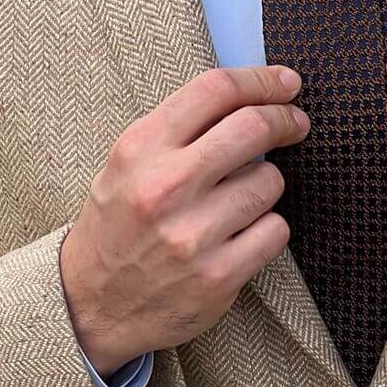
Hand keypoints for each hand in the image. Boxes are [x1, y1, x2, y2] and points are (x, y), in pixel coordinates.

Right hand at [59, 66, 308, 376]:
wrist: (92, 305)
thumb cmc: (117, 227)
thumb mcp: (126, 166)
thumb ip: (178, 132)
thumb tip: (251, 101)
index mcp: (140, 149)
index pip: (215, 90)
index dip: (261, 80)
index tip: (287, 84)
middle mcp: (165, 187)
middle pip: (253, 128)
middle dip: (285, 121)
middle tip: (294, 125)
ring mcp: (193, 235)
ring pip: (269, 182)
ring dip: (266, 186)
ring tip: (239, 200)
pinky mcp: (219, 276)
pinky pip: (275, 231)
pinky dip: (267, 229)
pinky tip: (242, 236)